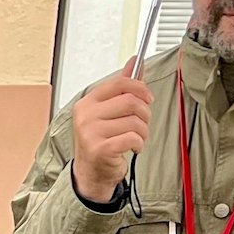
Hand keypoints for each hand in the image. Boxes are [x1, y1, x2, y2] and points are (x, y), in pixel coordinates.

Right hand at [72, 60, 153, 203]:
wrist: (91, 172)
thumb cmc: (102, 139)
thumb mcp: (109, 111)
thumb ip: (123, 86)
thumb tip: (136, 61)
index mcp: (88, 103)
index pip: (120, 83)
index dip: (141, 89)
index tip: (147, 99)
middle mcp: (86, 116)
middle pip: (131, 101)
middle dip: (145, 113)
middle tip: (142, 123)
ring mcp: (90, 133)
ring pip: (135, 121)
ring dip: (143, 131)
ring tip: (136, 138)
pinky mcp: (100, 149)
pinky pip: (132, 138)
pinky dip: (139, 143)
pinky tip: (133, 147)